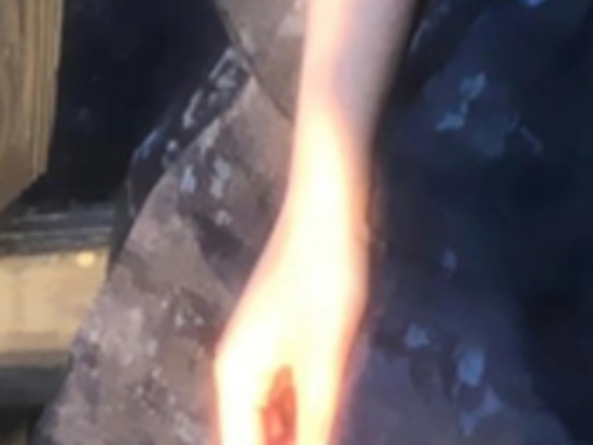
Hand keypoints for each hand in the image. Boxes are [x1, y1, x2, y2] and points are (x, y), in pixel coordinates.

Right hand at [213, 176, 369, 444]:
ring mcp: (257, 349)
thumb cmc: (324, 277)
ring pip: (268, 414)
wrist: (328, 202)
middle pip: (251, 433)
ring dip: (292, 430)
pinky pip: (283, 389)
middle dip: (283, 442)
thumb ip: (317, 421)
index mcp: (235, 378)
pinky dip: (301, 408)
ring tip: (328, 430)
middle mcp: (236, 369)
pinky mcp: (280, 333)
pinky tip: (328, 414)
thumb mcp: (325, 358)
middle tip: (326, 438)